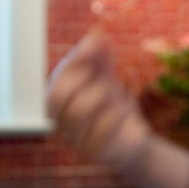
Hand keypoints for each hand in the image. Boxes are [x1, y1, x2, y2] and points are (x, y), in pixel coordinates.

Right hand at [46, 30, 150, 168]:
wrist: (133, 136)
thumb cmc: (112, 103)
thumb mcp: (106, 76)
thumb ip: (98, 56)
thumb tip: (96, 34)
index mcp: (57, 108)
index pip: (54, 85)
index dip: (73, 63)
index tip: (95, 44)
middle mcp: (61, 126)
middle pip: (57, 98)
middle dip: (81, 79)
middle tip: (104, 73)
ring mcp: (76, 141)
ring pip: (78, 112)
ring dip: (100, 94)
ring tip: (118, 91)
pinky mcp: (97, 153)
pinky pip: (101, 130)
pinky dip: (116, 112)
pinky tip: (128, 105)